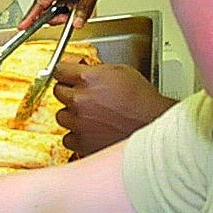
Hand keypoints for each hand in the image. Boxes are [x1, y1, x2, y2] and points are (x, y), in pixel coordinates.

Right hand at [25, 0, 125, 27]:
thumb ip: (84, 8)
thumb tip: (76, 23)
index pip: (41, 1)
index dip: (31, 16)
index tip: (22, 26)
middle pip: (47, 5)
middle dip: (54, 17)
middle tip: (67, 21)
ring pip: (57, 5)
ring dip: (65, 13)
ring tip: (78, 14)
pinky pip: (65, 2)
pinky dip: (70, 9)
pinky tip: (79, 9)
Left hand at [47, 61, 175, 156]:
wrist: (154, 126)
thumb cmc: (144, 101)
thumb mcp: (122, 72)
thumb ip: (97, 71)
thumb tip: (84, 69)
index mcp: (88, 79)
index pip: (59, 70)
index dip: (63, 72)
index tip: (65, 74)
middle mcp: (80, 100)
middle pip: (58, 92)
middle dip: (69, 92)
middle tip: (83, 96)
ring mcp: (79, 123)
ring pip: (62, 116)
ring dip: (73, 115)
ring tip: (90, 116)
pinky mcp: (82, 143)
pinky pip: (68, 138)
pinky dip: (77, 136)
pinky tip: (91, 131)